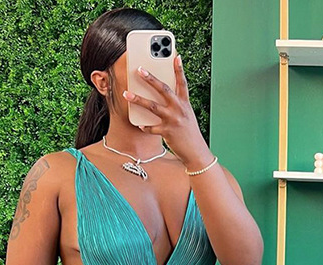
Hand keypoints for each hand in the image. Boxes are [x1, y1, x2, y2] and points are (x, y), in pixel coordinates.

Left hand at [123, 54, 212, 170]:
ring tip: (126, 94)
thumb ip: (177, 105)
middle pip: (163, 89)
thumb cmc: (189, 133)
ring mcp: (173, 120)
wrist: (196, 151)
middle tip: (139, 69)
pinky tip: (138, 125)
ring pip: (153, 106)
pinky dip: (145, 127)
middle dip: (150, 78)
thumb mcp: (186, 115)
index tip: (175, 55)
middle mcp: (179, 109)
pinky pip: (152, 128)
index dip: (179, 69)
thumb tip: (163, 97)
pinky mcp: (167, 132)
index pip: (182, 82)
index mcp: (185, 103)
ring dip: (138, 99)